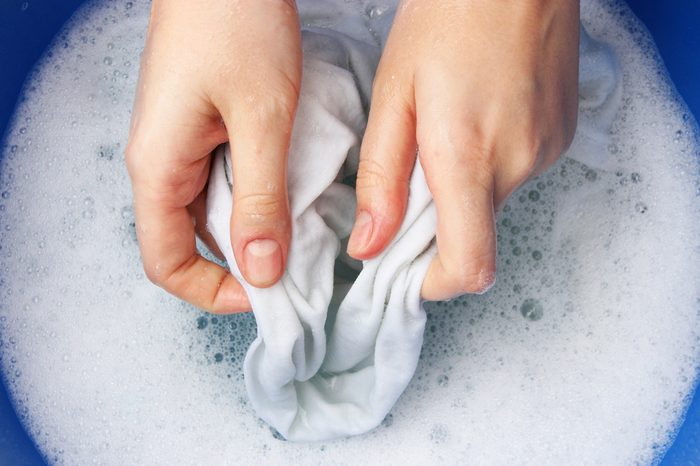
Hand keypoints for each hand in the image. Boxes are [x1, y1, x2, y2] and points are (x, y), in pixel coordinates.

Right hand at [126, 0, 300, 312]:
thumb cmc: (234, 23)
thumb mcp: (261, 120)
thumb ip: (260, 199)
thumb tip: (261, 270)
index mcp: (157, 168)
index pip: (166, 262)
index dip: (214, 290)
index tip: (266, 292)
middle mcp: (159, 163)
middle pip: (188, 242)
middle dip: (240, 261)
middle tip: (295, 260)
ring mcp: (177, 144)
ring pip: (208, 212)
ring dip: (251, 226)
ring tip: (298, 221)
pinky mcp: (198, 128)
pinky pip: (220, 181)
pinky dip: (253, 194)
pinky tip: (287, 183)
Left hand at [347, 0, 579, 300]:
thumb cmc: (448, 18)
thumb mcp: (393, 95)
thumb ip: (381, 178)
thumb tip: (369, 245)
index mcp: (466, 158)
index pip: (468, 266)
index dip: (435, 285)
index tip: (408, 273)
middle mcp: (516, 164)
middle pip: (475, 236)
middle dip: (438, 226)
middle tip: (413, 178)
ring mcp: (545, 151)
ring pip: (493, 203)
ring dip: (464, 188)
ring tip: (446, 133)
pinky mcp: (560, 137)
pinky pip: (516, 173)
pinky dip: (489, 165)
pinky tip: (477, 120)